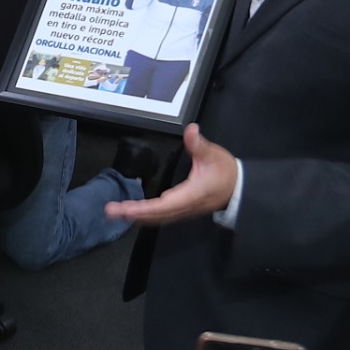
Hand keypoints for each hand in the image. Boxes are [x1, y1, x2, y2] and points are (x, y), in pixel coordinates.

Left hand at [105, 123, 238, 224]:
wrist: (238, 188)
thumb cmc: (225, 171)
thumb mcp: (213, 155)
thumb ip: (199, 145)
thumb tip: (191, 130)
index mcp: (192, 194)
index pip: (165, 205)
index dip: (145, 208)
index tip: (127, 208)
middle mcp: (185, 207)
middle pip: (157, 215)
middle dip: (133, 213)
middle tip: (110, 210)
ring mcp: (183, 211)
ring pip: (158, 218)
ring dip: (136, 216)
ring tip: (115, 212)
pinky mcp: (181, 210)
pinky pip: (161, 216)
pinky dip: (145, 215)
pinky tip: (132, 212)